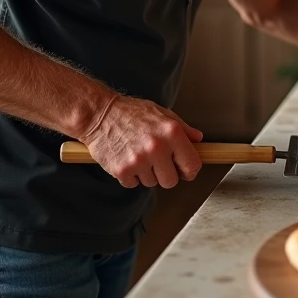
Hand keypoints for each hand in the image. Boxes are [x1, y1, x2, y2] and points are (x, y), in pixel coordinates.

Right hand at [79, 95, 203, 188]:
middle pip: (171, 181)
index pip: (192, 165)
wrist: (99, 114)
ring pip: (151, 183)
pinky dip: (130, 176)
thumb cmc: (130, 113)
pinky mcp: (122, 170)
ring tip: (138, 155)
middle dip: (165, 174)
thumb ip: (183, 129)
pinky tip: (126, 159)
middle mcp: (157, 148)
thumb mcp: (162, 114)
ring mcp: (139, 160)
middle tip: (157, 162)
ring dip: (146, 174)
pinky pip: (133, 184)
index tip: (184, 170)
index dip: (189, 170)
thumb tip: (198, 140)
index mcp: (172, 132)